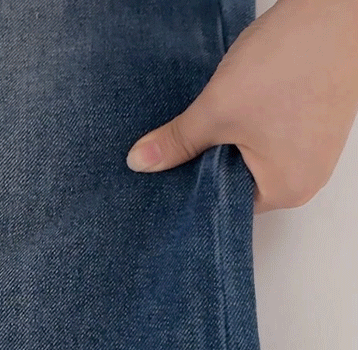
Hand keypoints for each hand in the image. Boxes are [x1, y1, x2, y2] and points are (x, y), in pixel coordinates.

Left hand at [125, 0, 357, 212]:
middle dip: (201, 162)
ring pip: (246, 155)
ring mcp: (309, 149)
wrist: (335, 12)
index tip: (157, 177)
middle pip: (234, 180)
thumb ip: (178, 142)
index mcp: (286, 189)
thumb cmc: (292, 63)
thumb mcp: (217, 110)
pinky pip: (263, 135)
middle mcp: (304, 177)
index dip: (187, 188)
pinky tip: (223, 107)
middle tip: (165, 148)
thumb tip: (141, 162)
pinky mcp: (308, 122)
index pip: (223, 204)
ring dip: (220, 140)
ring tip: (197, 123)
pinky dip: (240, 124)